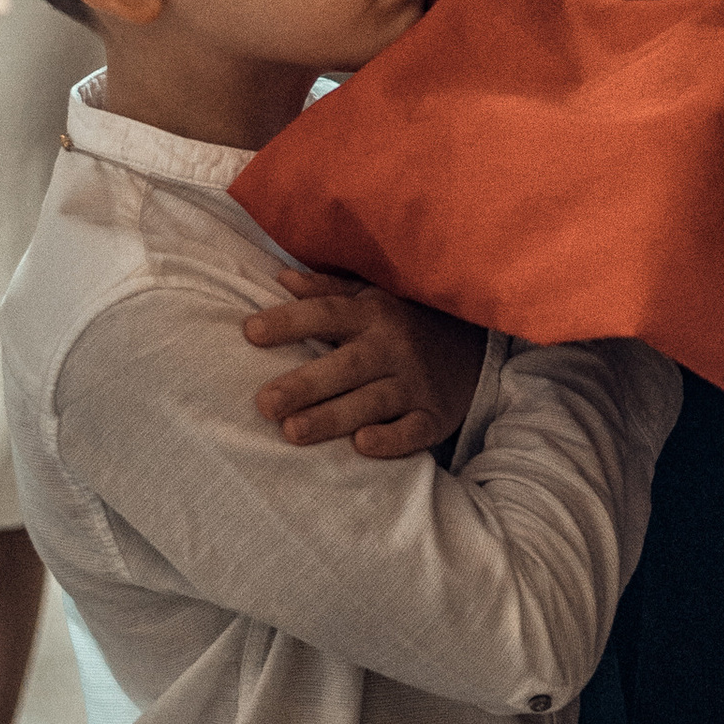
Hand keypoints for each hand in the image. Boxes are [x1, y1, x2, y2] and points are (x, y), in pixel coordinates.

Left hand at [244, 272, 486, 460]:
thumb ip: (326, 291)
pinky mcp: (434, 416)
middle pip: (345, 365)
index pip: (326, 314)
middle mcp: (393, 346)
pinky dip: (390, 440)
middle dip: (305, 384)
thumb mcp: (371, 297)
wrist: (474, 349)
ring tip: (292, 432)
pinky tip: (362, 445)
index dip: (289, 321)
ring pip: (372, 401)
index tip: (249, 332)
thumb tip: (280, 278)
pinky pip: (413, 431)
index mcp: (373, 313)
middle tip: (264, 403)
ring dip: (333, 417)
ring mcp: (415, 383)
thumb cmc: (405, 323)